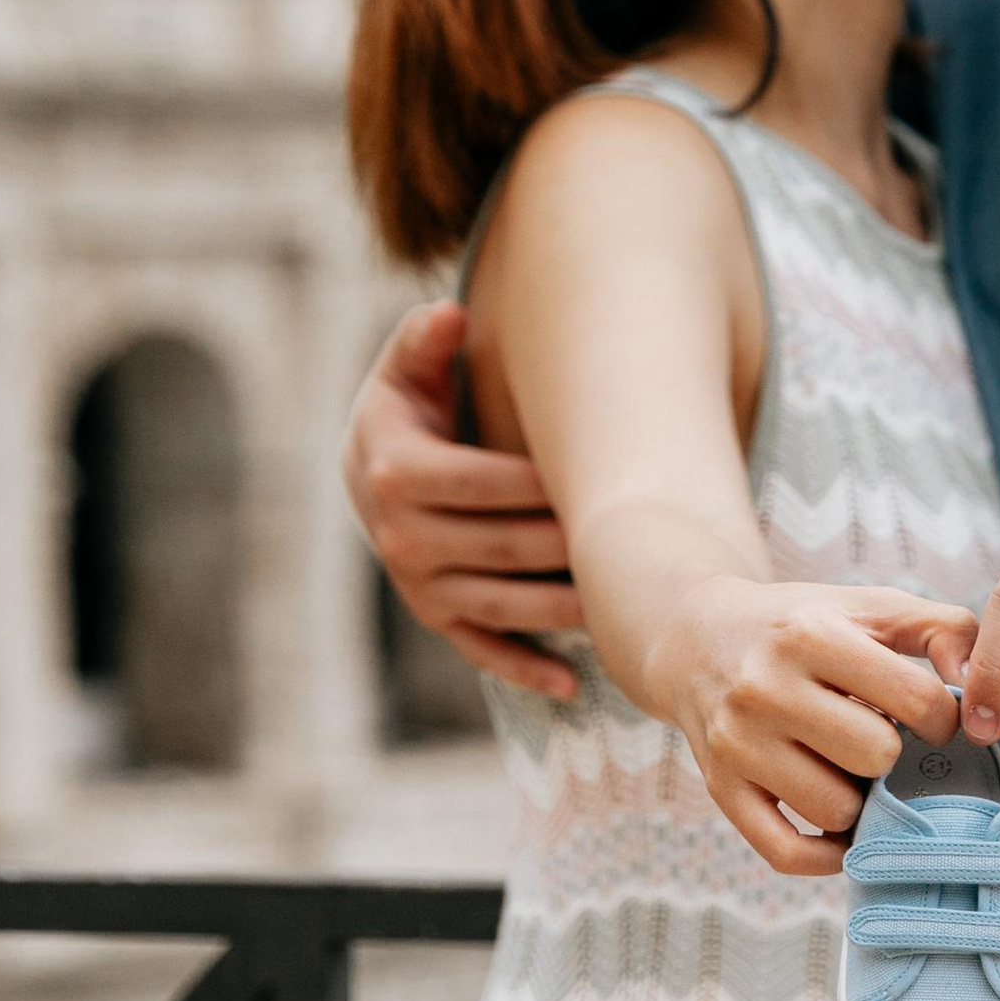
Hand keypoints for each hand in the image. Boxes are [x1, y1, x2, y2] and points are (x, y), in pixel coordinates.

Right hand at [343, 304, 588, 699]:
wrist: (372, 460)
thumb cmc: (410, 401)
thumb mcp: (409, 362)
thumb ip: (426, 338)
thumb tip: (448, 316)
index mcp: (396, 472)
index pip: (473, 483)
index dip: (528, 484)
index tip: (583, 481)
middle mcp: (399, 538)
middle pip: (494, 547)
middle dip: (560, 546)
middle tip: (627, 539)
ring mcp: (418, 584)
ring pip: (497, 602)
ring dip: (557, 608)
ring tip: (618, 604)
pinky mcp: (437, 615)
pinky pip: (481, 647)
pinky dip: (525, 668)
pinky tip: (573, 683)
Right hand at [650, 579, 979, 876]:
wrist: (698, 640)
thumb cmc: (804, 625)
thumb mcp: (871, 605)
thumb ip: (945, 628)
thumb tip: (979, 688)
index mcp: (811, 634)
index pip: (913, 699)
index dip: (941, 717)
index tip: (931, 718)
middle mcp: (766, 687)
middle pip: (875, 757)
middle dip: (895, 756)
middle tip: (886, 742)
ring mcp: (738, 744)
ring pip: (834, 809)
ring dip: (860, 800)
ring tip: (854, 770)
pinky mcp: (721, 791)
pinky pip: (787, 852)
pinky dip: (826, 853)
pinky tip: (841, 828)